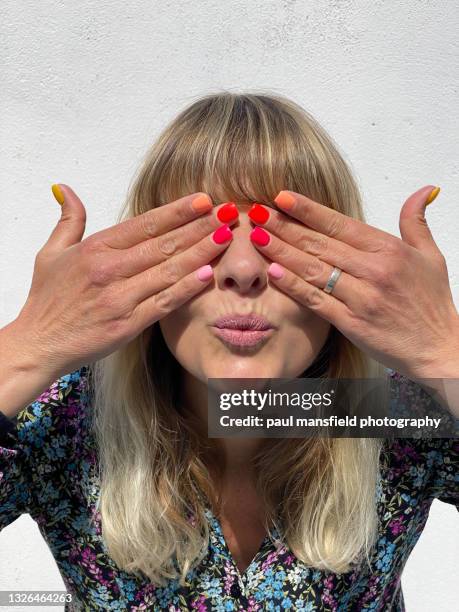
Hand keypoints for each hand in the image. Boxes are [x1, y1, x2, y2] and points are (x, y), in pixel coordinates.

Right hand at [13, 185, 236, 379]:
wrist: (39, 343)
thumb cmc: (47, 299)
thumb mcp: (51, 253)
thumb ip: (68, 220)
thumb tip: (65, 189)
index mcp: (96, 248)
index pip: (144, 224)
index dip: (176, 211)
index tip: (203, 200)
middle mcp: (109, 270)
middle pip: (163, 243)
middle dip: (199, 227)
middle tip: (228, 213)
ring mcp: (120, 298)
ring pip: (168, 270)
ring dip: (200, 252)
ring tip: (226, 237)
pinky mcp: (128, 324)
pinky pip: (163, 303)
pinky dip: (185, 289)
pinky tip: (206, 275)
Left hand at [248, 185, 458, 379]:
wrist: (439, 348)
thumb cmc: (433, 303)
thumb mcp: (431, 256)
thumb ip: (416, 222)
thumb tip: (421, 191)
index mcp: (388, 250)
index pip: (340, 224)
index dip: (308, 210)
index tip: (282, 197)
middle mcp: (373, 271)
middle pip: (319, 244)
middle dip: (284, 226)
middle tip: (257, 213)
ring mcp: (361, 298)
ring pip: (313, 269)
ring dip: (281, 251)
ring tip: (256, 237)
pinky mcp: (351, 323)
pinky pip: (315, 301)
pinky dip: (292, 286)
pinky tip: (272, 272)